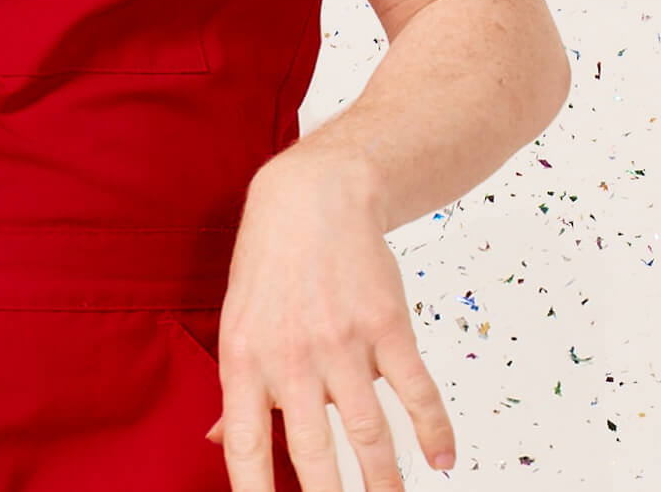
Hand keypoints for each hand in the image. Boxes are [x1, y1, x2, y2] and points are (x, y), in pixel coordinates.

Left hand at [204, 155, 455, 490]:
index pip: (244, 445)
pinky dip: (434, 431)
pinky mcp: (387, 325)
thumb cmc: (270, 266)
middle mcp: (291, 356)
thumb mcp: (237, 324)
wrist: (314, 196)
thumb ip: (236, 390)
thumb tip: (219, 443)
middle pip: (313, 453)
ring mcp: (341, 341)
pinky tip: (441, 461)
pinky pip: (416, 391)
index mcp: (245, 361)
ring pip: (371, 433)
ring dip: (385, 482)